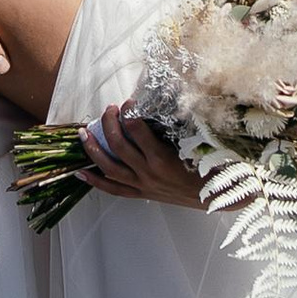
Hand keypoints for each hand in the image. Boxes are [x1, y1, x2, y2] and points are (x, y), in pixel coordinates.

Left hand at [78, 103, 206, 206]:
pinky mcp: (141, 194)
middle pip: (118, 145)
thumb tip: (155, 107)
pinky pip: (113, 189)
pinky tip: (81, 173)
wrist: (215, 196)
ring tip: (84, 134)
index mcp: (162, 158)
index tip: (129, 102)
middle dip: (109, 123)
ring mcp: (142, 185)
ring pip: (109, 167)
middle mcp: (148, 172)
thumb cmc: (207, 167)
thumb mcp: (193, 143)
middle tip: (109, 110)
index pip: (136, 128)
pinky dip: (95, 181)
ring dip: (93, 149)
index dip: (129, 111)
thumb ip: (173, 127)